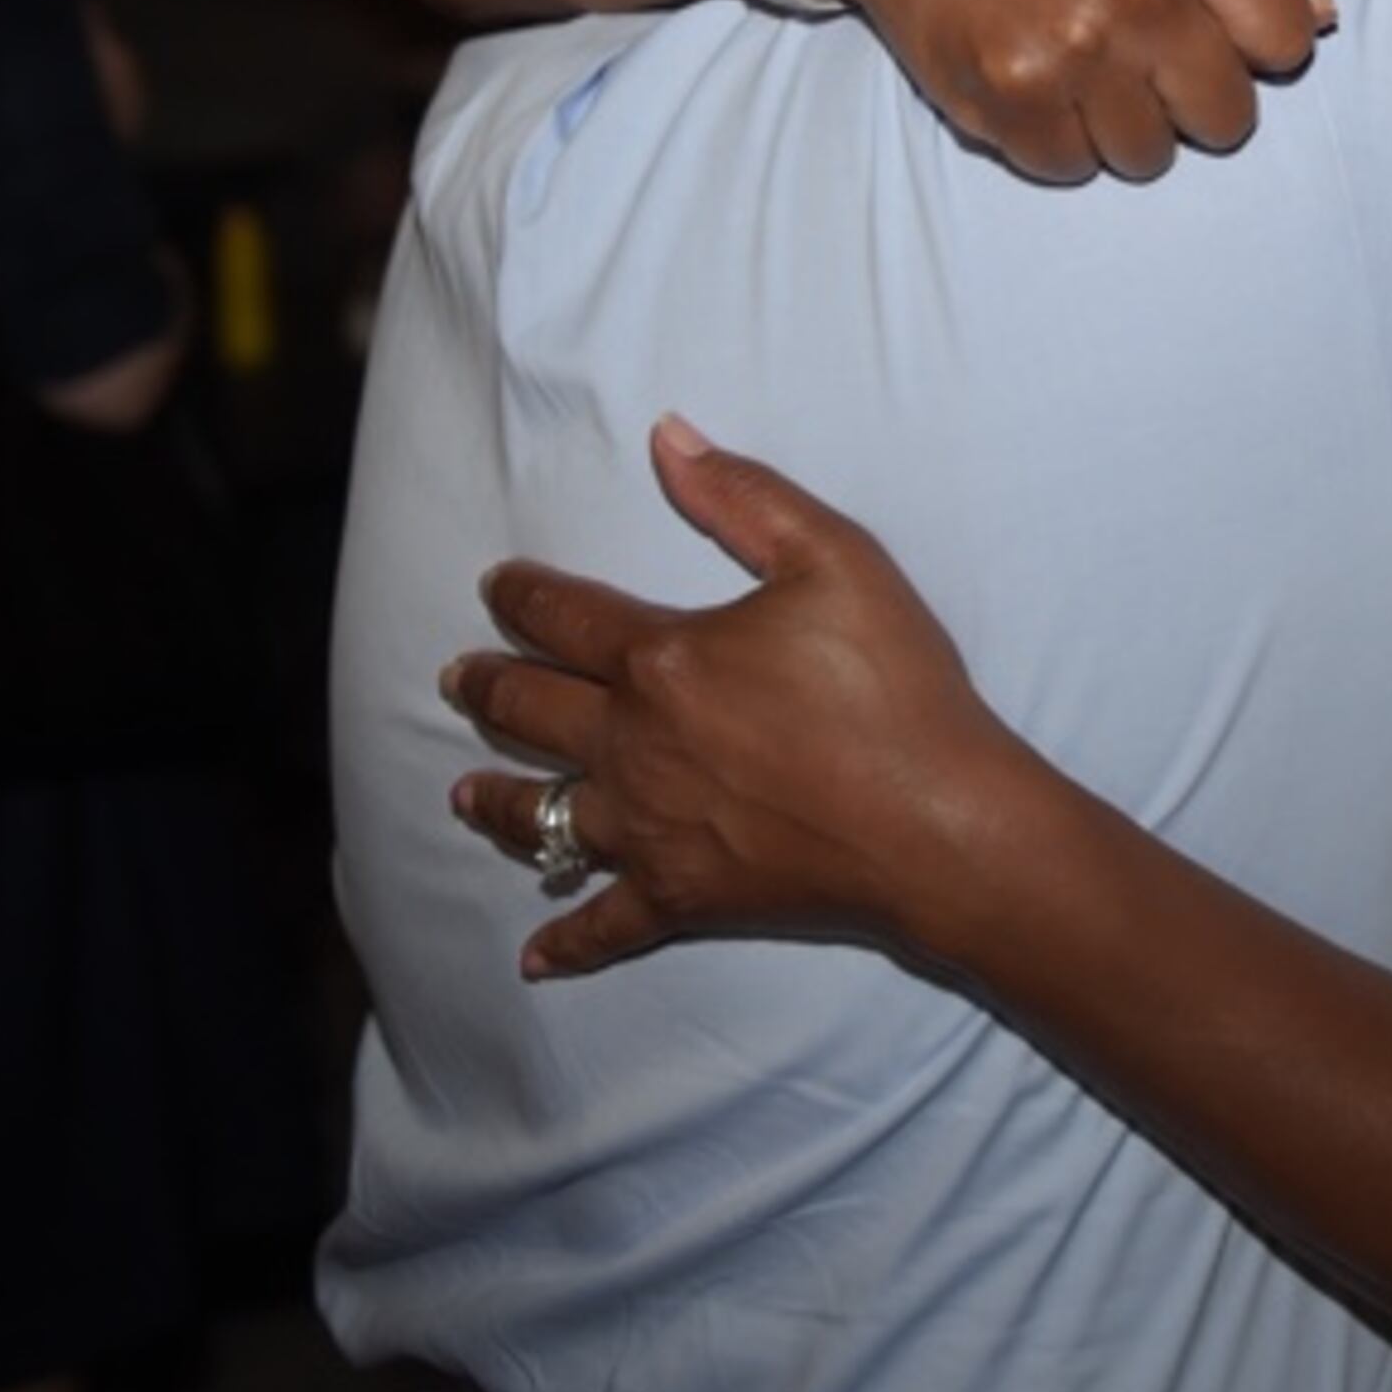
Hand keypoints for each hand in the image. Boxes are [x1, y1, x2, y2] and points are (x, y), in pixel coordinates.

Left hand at [443, 415, 1043, 978]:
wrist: (935, 820)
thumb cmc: (891, 687)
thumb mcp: (834, 559)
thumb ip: (742, 496)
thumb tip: (666, 436)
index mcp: (660, 660)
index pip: (564, 619)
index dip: (522, 597)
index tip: (496, 586)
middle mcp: (633, 746)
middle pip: (532, 713)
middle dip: (487, 689)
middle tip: (456, 678)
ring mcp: (650, 830)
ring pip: (543, 817)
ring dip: (496, 801)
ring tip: (461, 795)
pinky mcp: (681, 896)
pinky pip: (605, 924)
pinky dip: (565, 942)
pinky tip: (532, 956)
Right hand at [787, 0, 1331, 183]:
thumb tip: (1325, 14)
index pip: (1287, 42)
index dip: (1251, 44)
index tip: (1208, 26)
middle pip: (1227, 118)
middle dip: (1190, 95)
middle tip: (1137, 52)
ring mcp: (1074, 45)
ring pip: (1151, 155)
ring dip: (1120, 123)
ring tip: (1080, 63)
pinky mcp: (1012, 95)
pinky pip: (1073, 167)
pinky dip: (1055, 139)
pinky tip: (1034, 81)